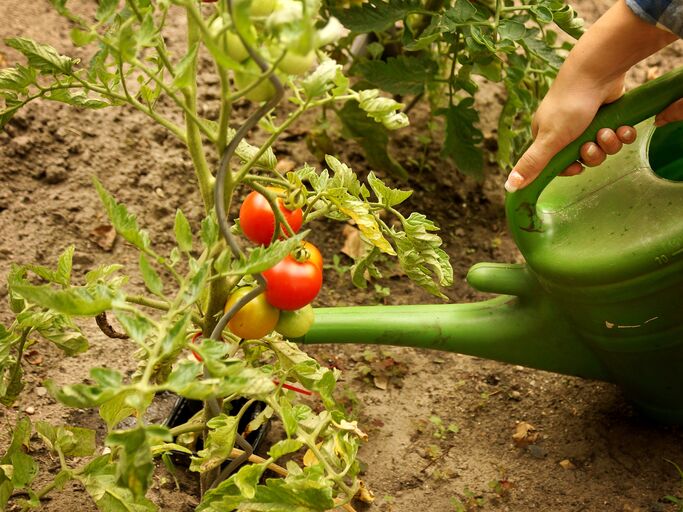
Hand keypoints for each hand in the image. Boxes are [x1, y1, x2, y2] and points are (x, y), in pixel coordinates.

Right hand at [506, 95, 682, 190]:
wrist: (597, 72)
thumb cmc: (568, 106)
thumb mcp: (548, 140)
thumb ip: (531, 164)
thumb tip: (509, 187)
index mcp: (547, 136)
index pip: (558, 164)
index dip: (571, 168)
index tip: (577, 166)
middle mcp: (566, 130)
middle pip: (584, 158)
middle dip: (593, 154)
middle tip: (592, 144)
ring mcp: (589, 122)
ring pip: (603, 148)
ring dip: (609, 143)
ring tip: (607, 130)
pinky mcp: (609, 115)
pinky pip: (618, 135)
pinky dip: (622, 134)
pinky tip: (621, 126)